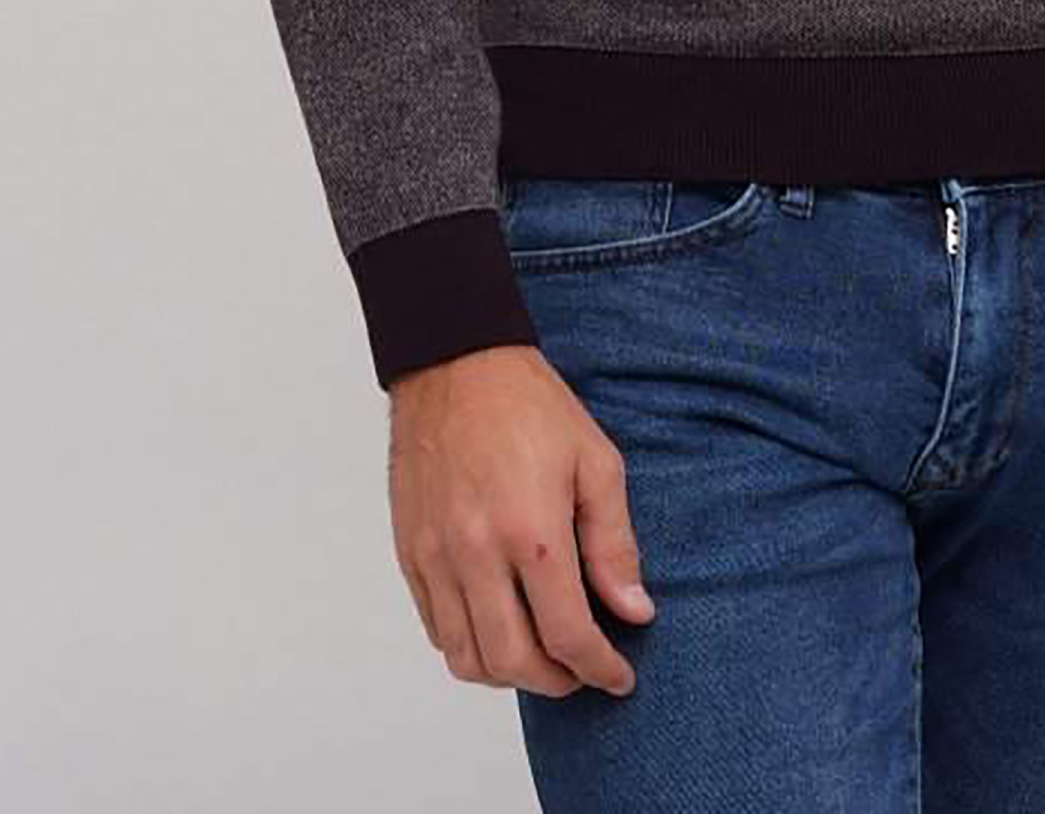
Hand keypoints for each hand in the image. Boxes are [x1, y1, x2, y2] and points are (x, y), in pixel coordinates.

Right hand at [387, 343, 655, 696]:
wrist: (455, 363)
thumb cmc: (528, 405)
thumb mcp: (595, 462)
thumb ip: (614, 544)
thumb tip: (634, 610)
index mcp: (532, 531)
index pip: (567, 635)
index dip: (599, 669)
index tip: (618, 676)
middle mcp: (477, 553)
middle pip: (513, 663)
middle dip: (556, 682)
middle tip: (582, 672)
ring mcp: (437, 556)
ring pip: (466, 658)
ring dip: (509, 674)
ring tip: (541, 656)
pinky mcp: (411, 552)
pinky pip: (436, 628)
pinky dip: (469, 646)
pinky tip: (498, 626)